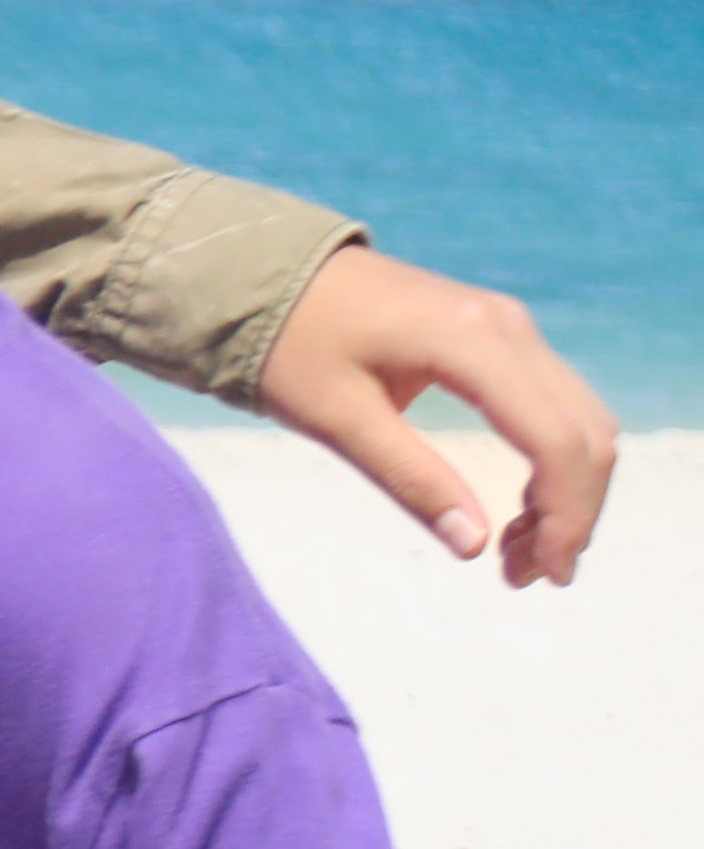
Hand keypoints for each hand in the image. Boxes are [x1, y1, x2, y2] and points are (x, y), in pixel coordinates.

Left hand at [255, 244, 615, 586]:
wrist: (262, 271)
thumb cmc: (287, 342)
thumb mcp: (335, 416)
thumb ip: (408, 478)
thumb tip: (473, 546)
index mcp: (470, 340)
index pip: (555, 440)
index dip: (565, 515)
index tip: (542, 576)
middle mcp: (507, 326)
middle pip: (586, 433)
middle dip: (572, 512)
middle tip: (524, 577)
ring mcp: (507, 326)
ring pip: (579, 420)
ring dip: (566, 491)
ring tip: (514, 553)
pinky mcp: (496, 335)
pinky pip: (553, 405)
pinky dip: (551, 461)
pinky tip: (516, 508)